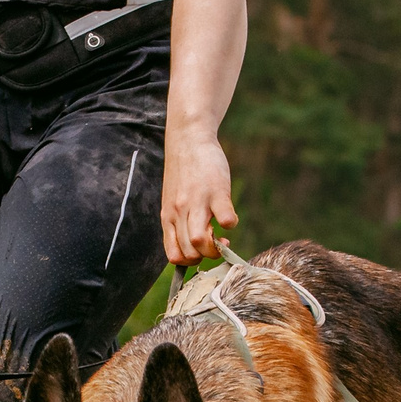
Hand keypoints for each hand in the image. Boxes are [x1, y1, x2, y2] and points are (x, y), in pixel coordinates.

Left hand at [161, 126, 237, 265]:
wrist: (187, 140)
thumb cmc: (184, 173)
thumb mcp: (172, 200)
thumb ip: (179, 222)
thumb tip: (193, 247)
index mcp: (168, 218)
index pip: (175, 256)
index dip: (191, 261)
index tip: (202, 252)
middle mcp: (179, 213)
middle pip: (190, 253)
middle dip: (207, 257)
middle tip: (218, 244)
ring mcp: (197, 202)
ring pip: (199, 241)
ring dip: (216, 247)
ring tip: (224, 237)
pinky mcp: (216, 191)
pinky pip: (225, 218)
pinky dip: (231, 224)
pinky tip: (230, 216)